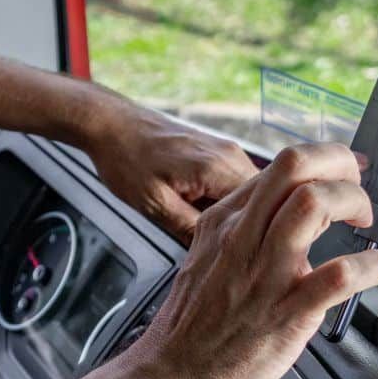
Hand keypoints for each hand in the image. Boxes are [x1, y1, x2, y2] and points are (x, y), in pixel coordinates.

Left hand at [84, 102, 258, 241]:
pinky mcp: (218, 151)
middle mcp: (229, 154)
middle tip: (225, 244)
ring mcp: (226, 150)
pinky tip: (204, 211)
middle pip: (264, 199)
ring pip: (251, 192)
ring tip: (212, 229)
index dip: (258, 231)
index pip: (265, 205)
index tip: (246, 249)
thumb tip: (216, 253)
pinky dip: (226, 200)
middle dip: (250, 223)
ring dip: (237, 212)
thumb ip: (190, 229)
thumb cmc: (125, 159)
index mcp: (216, 168)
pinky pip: (236, 181)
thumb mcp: (154, 205)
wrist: (112, 125)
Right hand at [122, 142, 377, 378]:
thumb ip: (245, 237)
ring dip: (354, 202)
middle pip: (295, 166)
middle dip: (340, 164)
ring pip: (314, 203)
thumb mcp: (208, 261)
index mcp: (223, 223)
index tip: (341, 176)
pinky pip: (339, 274)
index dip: (322, 164)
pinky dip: (372, 266)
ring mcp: (264, 273)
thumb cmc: (190, 331)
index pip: (279, 167)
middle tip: (356, 187)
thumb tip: (290, 224)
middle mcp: (243, 238)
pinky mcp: (285, 312)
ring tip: (365, 221)